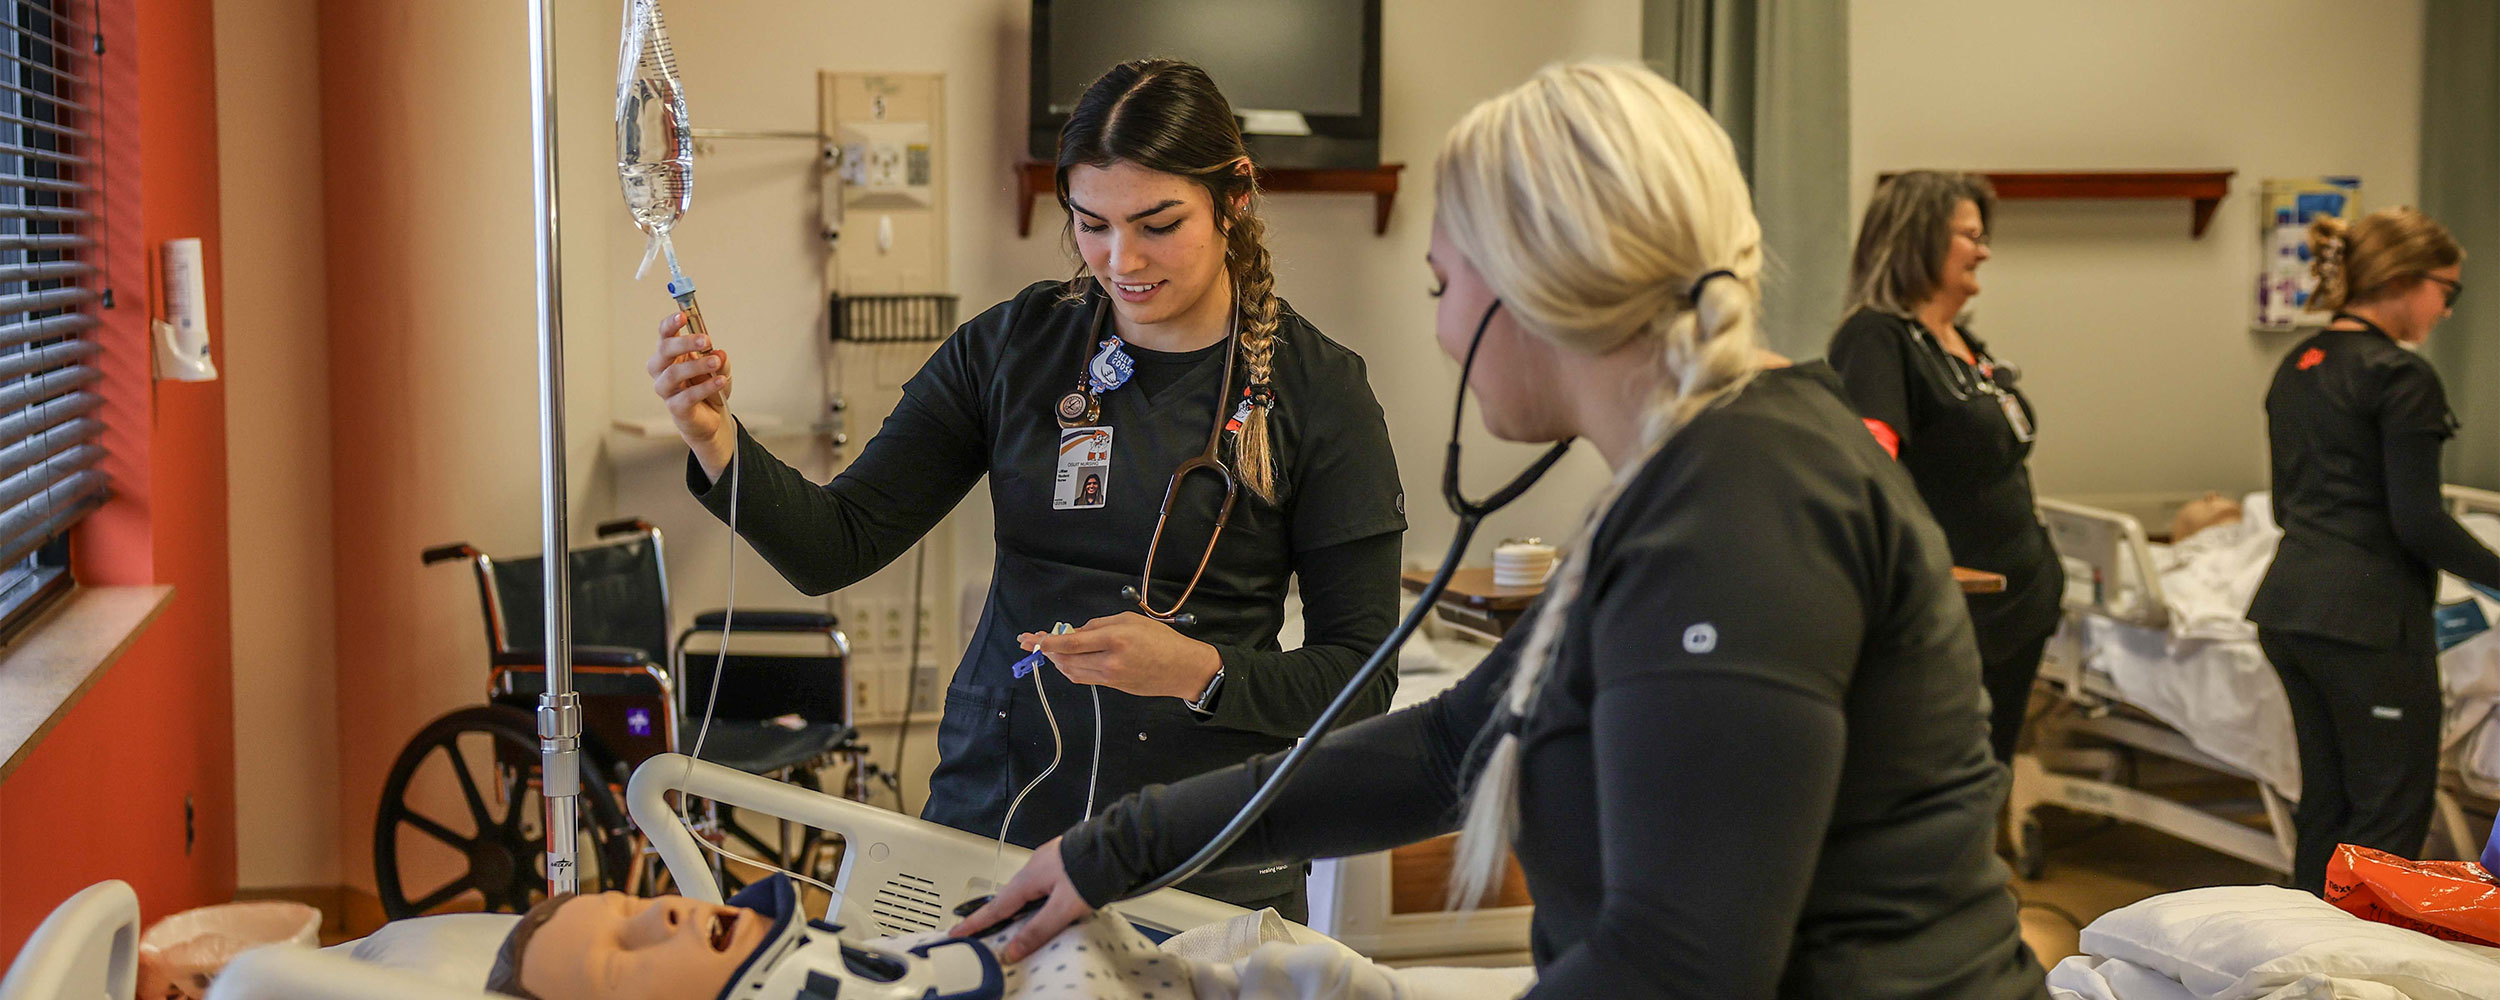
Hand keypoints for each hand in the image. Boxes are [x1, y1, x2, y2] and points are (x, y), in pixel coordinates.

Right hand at [645, 310, 735, 477]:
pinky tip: (719, 381)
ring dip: (696, 365)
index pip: (664, 334)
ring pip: (673, 373)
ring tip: (715, 362)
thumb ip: (719, 359)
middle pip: (664, 350)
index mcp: (670, 353)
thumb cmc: (708, 385)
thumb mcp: (720, 368)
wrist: (711, 417)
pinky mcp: (675, 407)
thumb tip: (718, 352)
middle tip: (705, 340)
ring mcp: (666, 389)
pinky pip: (687, 396)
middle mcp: (662, 369)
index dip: (670, 324)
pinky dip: (705, 387)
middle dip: (684, 343)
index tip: (683, 316)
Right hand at [949, 837, 1094, 962]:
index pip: (996, 908)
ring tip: (1014, 921)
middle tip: (980, 929)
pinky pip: (1042, 882)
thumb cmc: (1093, 869)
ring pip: (1028, 889)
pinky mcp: (1063, 860)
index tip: (957, 932)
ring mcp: (1049, 861)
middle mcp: (1035, 866)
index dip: (976, 923)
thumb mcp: (1063, 907)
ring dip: (1019, 906)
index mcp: (1029, 878)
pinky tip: (1046, 903)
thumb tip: (1013, 950)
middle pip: (1010, 897)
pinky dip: (1037, 896)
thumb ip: (1038, 929)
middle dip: (996, 914)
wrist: (1118, 843)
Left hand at [1018, 613, 1221, 701]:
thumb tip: (1076, 632)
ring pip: (1072, 671)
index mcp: (1115, 639)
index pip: (1072, 643)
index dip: (1048, 642)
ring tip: (1048, 649)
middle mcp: (1110, 661)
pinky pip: (1084, 678)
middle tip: (1032, 641)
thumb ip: (1100, 625)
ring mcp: (1111, 677)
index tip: (1031, 639)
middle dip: (1047, 651)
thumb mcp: (1130, 620)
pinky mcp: (1114, 687)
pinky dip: (1071, 668)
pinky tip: (1066, 660)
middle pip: (1066, 660)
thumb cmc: (1161, 640)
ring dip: (1057, 661)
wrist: (1182, 668)